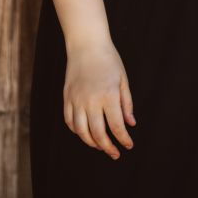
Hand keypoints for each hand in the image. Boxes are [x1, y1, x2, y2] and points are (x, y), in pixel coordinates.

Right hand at [63, 40, 136, 158]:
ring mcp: (76, 99)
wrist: (86, 44)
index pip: (116, 126)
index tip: (128, 146)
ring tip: (100, 145)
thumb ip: (126, 103)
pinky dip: (76, 131)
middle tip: (114, 153)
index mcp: (108, 95)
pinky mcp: (67, 97)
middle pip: (98, 133)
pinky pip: (69, 121)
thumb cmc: (108, 59)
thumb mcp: (123, 79)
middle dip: (107, 147)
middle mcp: (91, 100)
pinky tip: (85, 132)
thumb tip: (130, 123)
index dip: (123, 139)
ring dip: (91, 142)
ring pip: (81, 131)